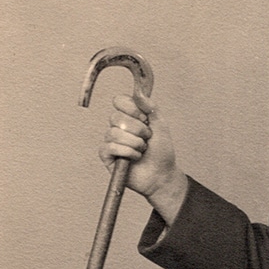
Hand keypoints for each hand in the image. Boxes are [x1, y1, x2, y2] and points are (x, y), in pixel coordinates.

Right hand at [99, 94, 187, 223]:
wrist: (162, 175)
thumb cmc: (161, 152)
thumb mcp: (161, 126)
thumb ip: (151, 108)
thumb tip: (140, 93)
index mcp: (130, 116)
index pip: (119, 101)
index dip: (132, 109)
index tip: (145, 119)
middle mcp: (118, 126)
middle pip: (116, 117)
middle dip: (138, 130)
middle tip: (147, 139)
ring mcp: (111, 140)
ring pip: (114, 133)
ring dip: (135, 143)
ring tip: (142, 150)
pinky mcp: (107, 156)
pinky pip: (110, 147)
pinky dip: (128, 153)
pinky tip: (135, 158)